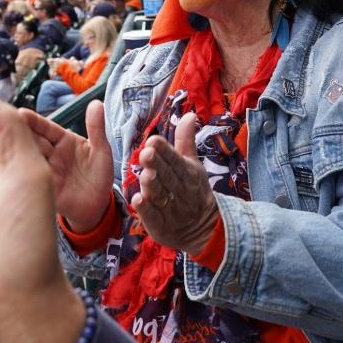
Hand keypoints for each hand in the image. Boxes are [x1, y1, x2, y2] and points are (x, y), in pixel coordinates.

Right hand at [17, 102, 112, 232]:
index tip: (20, 113)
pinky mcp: (43, 188)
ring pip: (27, 158)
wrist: (99, 206)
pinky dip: (21, 175)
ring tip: (4, 146)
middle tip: (4, 126)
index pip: (44, 127)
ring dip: (16, 152)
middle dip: (17, 133)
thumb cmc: (99, 175)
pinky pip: (30, 179)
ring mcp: (44, 170)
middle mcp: (49, 153)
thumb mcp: (101, 150)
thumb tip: (96, 103)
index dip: (33, 121)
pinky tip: (13, 171)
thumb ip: (96, 128)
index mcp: (62, 140)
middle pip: (31, 141)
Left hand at [134, 113, 219, 256]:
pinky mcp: (162, 226)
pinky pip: (154, 217)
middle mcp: (180, 190)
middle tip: (146, 153)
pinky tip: (137, 200)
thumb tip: (189, 114)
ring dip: (152, 186)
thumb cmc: (193, 190)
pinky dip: (146, 210)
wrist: (204, 228)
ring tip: (144, 175)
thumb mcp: (192, 165)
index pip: (175, 160)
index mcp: (186, 173)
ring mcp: (171, 209)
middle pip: (167, 176)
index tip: (153, 140)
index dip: (164, 151)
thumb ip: (186, 141)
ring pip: (160, 196)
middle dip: (157, 165)